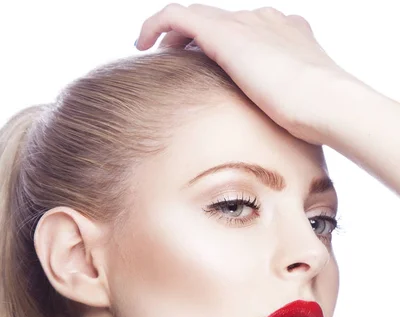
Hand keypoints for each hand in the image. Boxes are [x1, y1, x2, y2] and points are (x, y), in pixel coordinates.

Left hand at [135, 3, 355, 143]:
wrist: (327, 103)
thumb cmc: (318, 117)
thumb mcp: (299, 107)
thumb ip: (283, 107)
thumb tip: (278, 130)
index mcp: (284, 34)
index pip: (243, 31)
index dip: (220, 46)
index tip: (206, 66)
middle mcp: (263, 21)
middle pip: (217, 20)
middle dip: (194, 38)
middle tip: (175, 59)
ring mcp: (245, 23)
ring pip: (196, 16)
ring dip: (174, 34)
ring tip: (156, 52)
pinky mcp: (224, 33)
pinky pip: (176, 16)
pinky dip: (156, 23)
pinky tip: (142, 43)